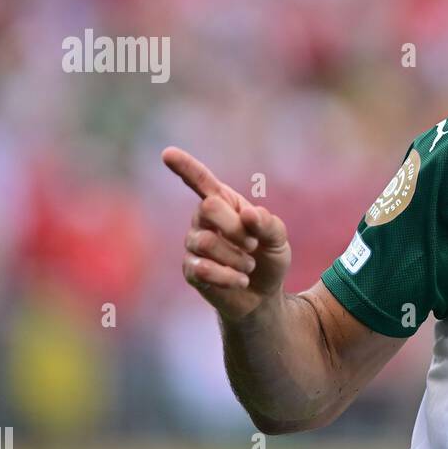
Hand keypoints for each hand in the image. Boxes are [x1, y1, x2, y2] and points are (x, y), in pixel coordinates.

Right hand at [162, 145, 291, 321]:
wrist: (264, 295)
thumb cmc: (269, 257)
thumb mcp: (278, 239)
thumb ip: (268, 224)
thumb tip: (248, 214)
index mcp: (225, 203)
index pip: (201, 180)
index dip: (185, 167)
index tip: (168, 153)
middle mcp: (203, 219)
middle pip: (207, 208)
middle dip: (236, 228)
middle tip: (253, 244)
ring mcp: (193, 244)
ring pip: (206, 242)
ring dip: (237, 257)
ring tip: (249, 266)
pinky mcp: (190, 269)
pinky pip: (203, 269)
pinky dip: (229, 277)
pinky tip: (240, 280)